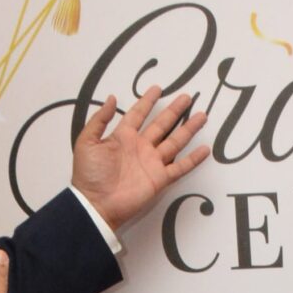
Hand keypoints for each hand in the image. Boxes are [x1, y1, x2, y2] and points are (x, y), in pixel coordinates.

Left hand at [71, 86, 208, 229]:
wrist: (96, 203)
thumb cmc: (89, 174)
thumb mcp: (87, 141)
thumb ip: (99, 120)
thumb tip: (112, 98)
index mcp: (123, 136)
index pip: (138, 114)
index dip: (147, 101)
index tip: (157, 88)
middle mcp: (141, 147)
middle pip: (162, 124)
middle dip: (174, 110)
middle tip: (187, 97)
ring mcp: (152, 162)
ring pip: (175, 142)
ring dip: (188, 129)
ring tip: (201, 115)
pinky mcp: (160, 178)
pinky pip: (180, 167)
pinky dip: (193, 159)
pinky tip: (205, 149)